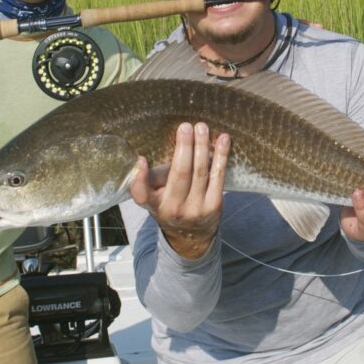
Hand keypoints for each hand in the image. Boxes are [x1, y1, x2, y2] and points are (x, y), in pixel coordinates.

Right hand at [130, 122, 230, 259]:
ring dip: (202, 147)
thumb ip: (149, 180)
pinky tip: (223, 140)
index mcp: (154, 204)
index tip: (141, 159)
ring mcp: (196, 208)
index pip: (142, 195)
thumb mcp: (153, 199)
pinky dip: (221, 156)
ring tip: (202, 128)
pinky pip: (218, 177)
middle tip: (186, 126)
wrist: (191, 237)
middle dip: (184, 147)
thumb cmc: (170, 207)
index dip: (140, 179)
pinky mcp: (214, 206)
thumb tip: (142, 158)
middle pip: (180, 174)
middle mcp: (174, 208)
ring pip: (200, 172)